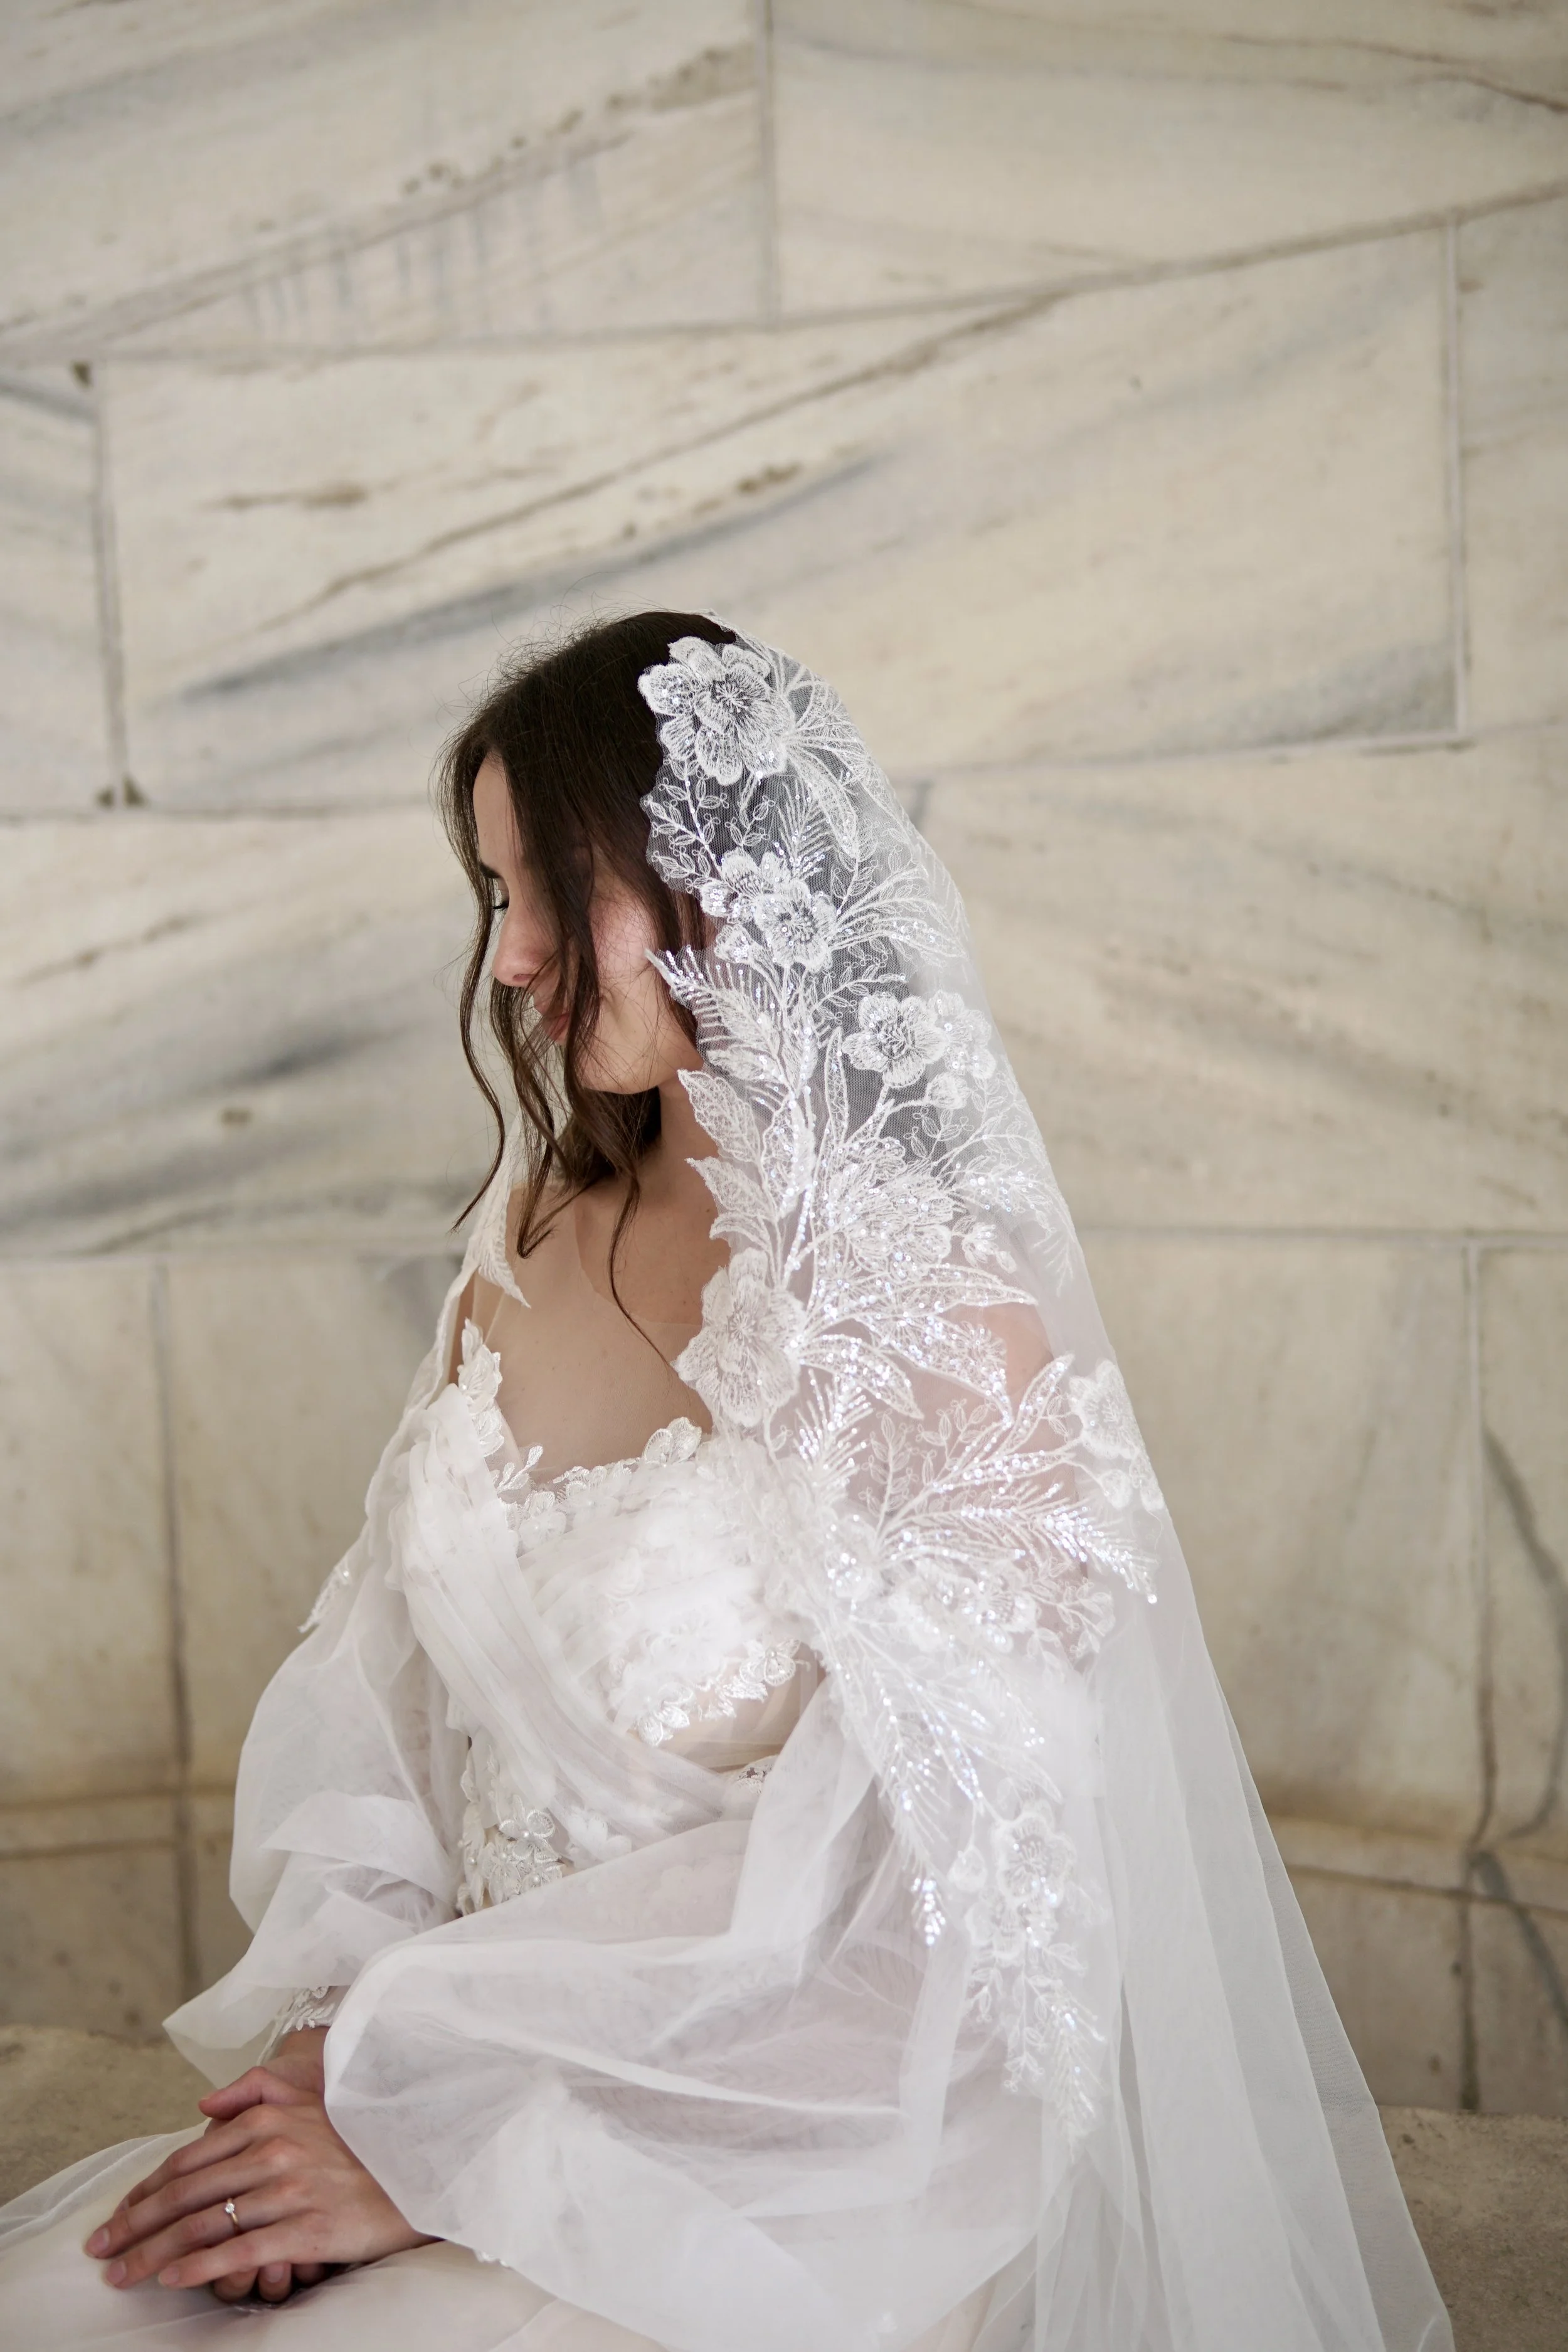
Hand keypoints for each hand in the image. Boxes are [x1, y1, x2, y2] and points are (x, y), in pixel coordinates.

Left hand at [84, 2057, 430, 2301]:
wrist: (419, 2171)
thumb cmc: (358, 2140)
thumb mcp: (309, 2098)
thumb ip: (254, 2091)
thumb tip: (202, 2107)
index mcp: (269, 2120)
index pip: (189, 2160)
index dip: (145, 2190)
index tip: (118, 2215)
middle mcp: (274, 2151)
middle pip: (184, 2195)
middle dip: (134, 2225)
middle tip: (99, 2250)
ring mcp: (290, 2191)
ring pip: (203, 2224)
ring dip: (153, 2252)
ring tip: (122, 2273)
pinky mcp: (307, 2229)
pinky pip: (240, 2251)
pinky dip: (199, 2267)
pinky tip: (171, 2278)